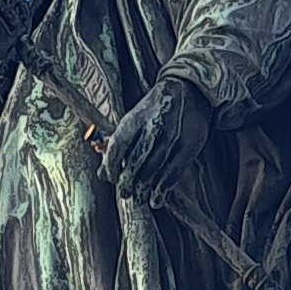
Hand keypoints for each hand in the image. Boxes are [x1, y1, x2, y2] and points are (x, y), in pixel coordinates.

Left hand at [102, 71, 202, 204]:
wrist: (188, 90)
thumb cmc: (154, 110)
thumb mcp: (134, 119)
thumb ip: (118, 145)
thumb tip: (102, 175)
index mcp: (136, 117)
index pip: (118, 144)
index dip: (111, 165)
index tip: (109, 178)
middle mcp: (154, 125)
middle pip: (136, 160)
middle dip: (127, 181)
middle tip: (124, 193)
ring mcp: (173, 136)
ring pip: (154, 169)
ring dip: (143, 188)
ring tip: (138, 198)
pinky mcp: (188, 145)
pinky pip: (173, 172)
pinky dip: (163, 189)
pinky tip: (156, 199)